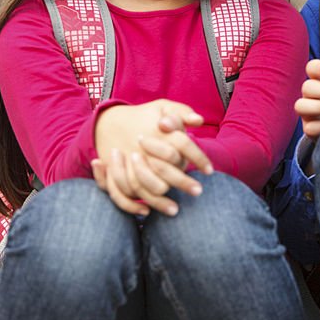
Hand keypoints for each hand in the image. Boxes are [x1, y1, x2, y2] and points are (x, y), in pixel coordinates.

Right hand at [94, 99, 211, 201]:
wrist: (110, 122)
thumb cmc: (146, 116)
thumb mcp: (163, 107)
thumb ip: (182, 113)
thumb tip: (199, 120)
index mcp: (157, 131)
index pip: (183, 144)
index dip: (199, 158)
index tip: (210, 171)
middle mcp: (142, 148)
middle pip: (164, 168)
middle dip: (182, 182)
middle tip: (198, 192)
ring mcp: (127, 161)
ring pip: (143, 184)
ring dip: (159, 200)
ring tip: (175, 210)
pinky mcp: (115, 173)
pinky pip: (121, 192)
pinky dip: (132, 205)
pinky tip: (147, 212)